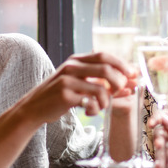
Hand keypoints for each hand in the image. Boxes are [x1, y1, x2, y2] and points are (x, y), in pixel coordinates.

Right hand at [14, 52, 136, 125]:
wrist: (33, 108)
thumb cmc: (60, 95)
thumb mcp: (79, 82)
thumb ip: (102, 81)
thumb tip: (131, 84)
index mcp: (76, 60)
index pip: (104, 56)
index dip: (122, 64)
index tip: (133, 74)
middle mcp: (71, 66)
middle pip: (106, 69)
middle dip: (119, 82)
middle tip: (120, 93)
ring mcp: (67, 80)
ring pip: (101, 88)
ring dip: (107, 100)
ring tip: (100, 106)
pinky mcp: (64, 95)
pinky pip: (91, 101)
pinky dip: (95, 109)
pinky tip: (90, 111)